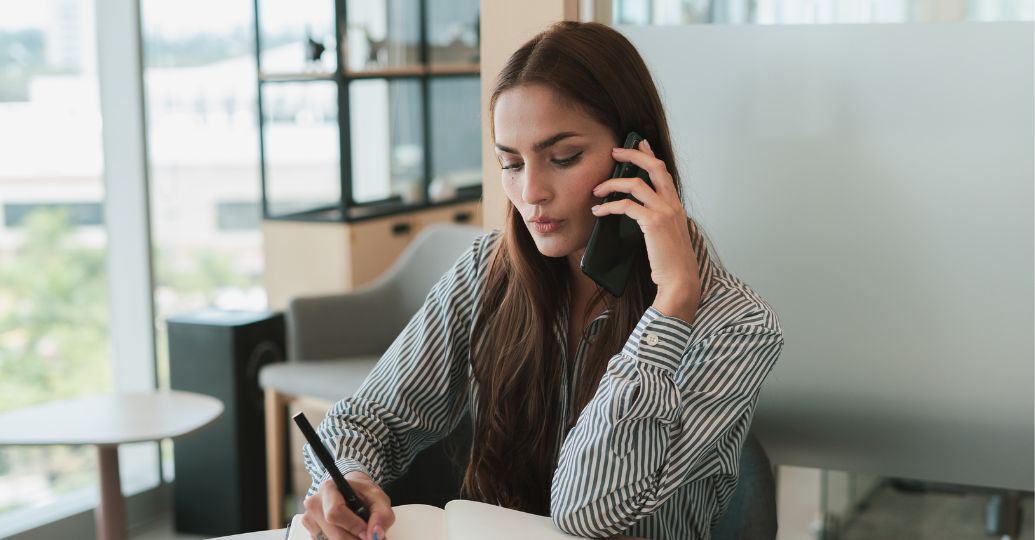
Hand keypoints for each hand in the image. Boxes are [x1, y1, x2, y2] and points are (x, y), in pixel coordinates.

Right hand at [302, 472, 393, 539]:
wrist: (352, 495)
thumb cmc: (363, 495)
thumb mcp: (379, 499)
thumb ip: (382, 515)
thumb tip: (375, 534)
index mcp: (329, 489)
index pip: (335, 513)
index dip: (353, 526)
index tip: (367, 533)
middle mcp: (315, 504)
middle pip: (333, 534)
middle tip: (369, 538)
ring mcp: (311, 520)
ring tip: (360, 534)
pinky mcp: (312, 533)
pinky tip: (350, 535)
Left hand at [590, 139, 701, 322]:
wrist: (680, 281)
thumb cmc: (671, 264)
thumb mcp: (666, 236)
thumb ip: (656, 221)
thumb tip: (635, 213)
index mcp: (676, 206)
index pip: (663, 172)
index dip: (650, 155)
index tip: (639, 143)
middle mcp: (672, 204)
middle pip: (654, 167)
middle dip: (632, 155)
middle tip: (614, 152)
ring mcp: (664, 212)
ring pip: (635, 183)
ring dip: (611, 183)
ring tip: (596, 190)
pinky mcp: (653, 223)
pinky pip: (626, 205)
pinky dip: (609, 206)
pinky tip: (599, 211)